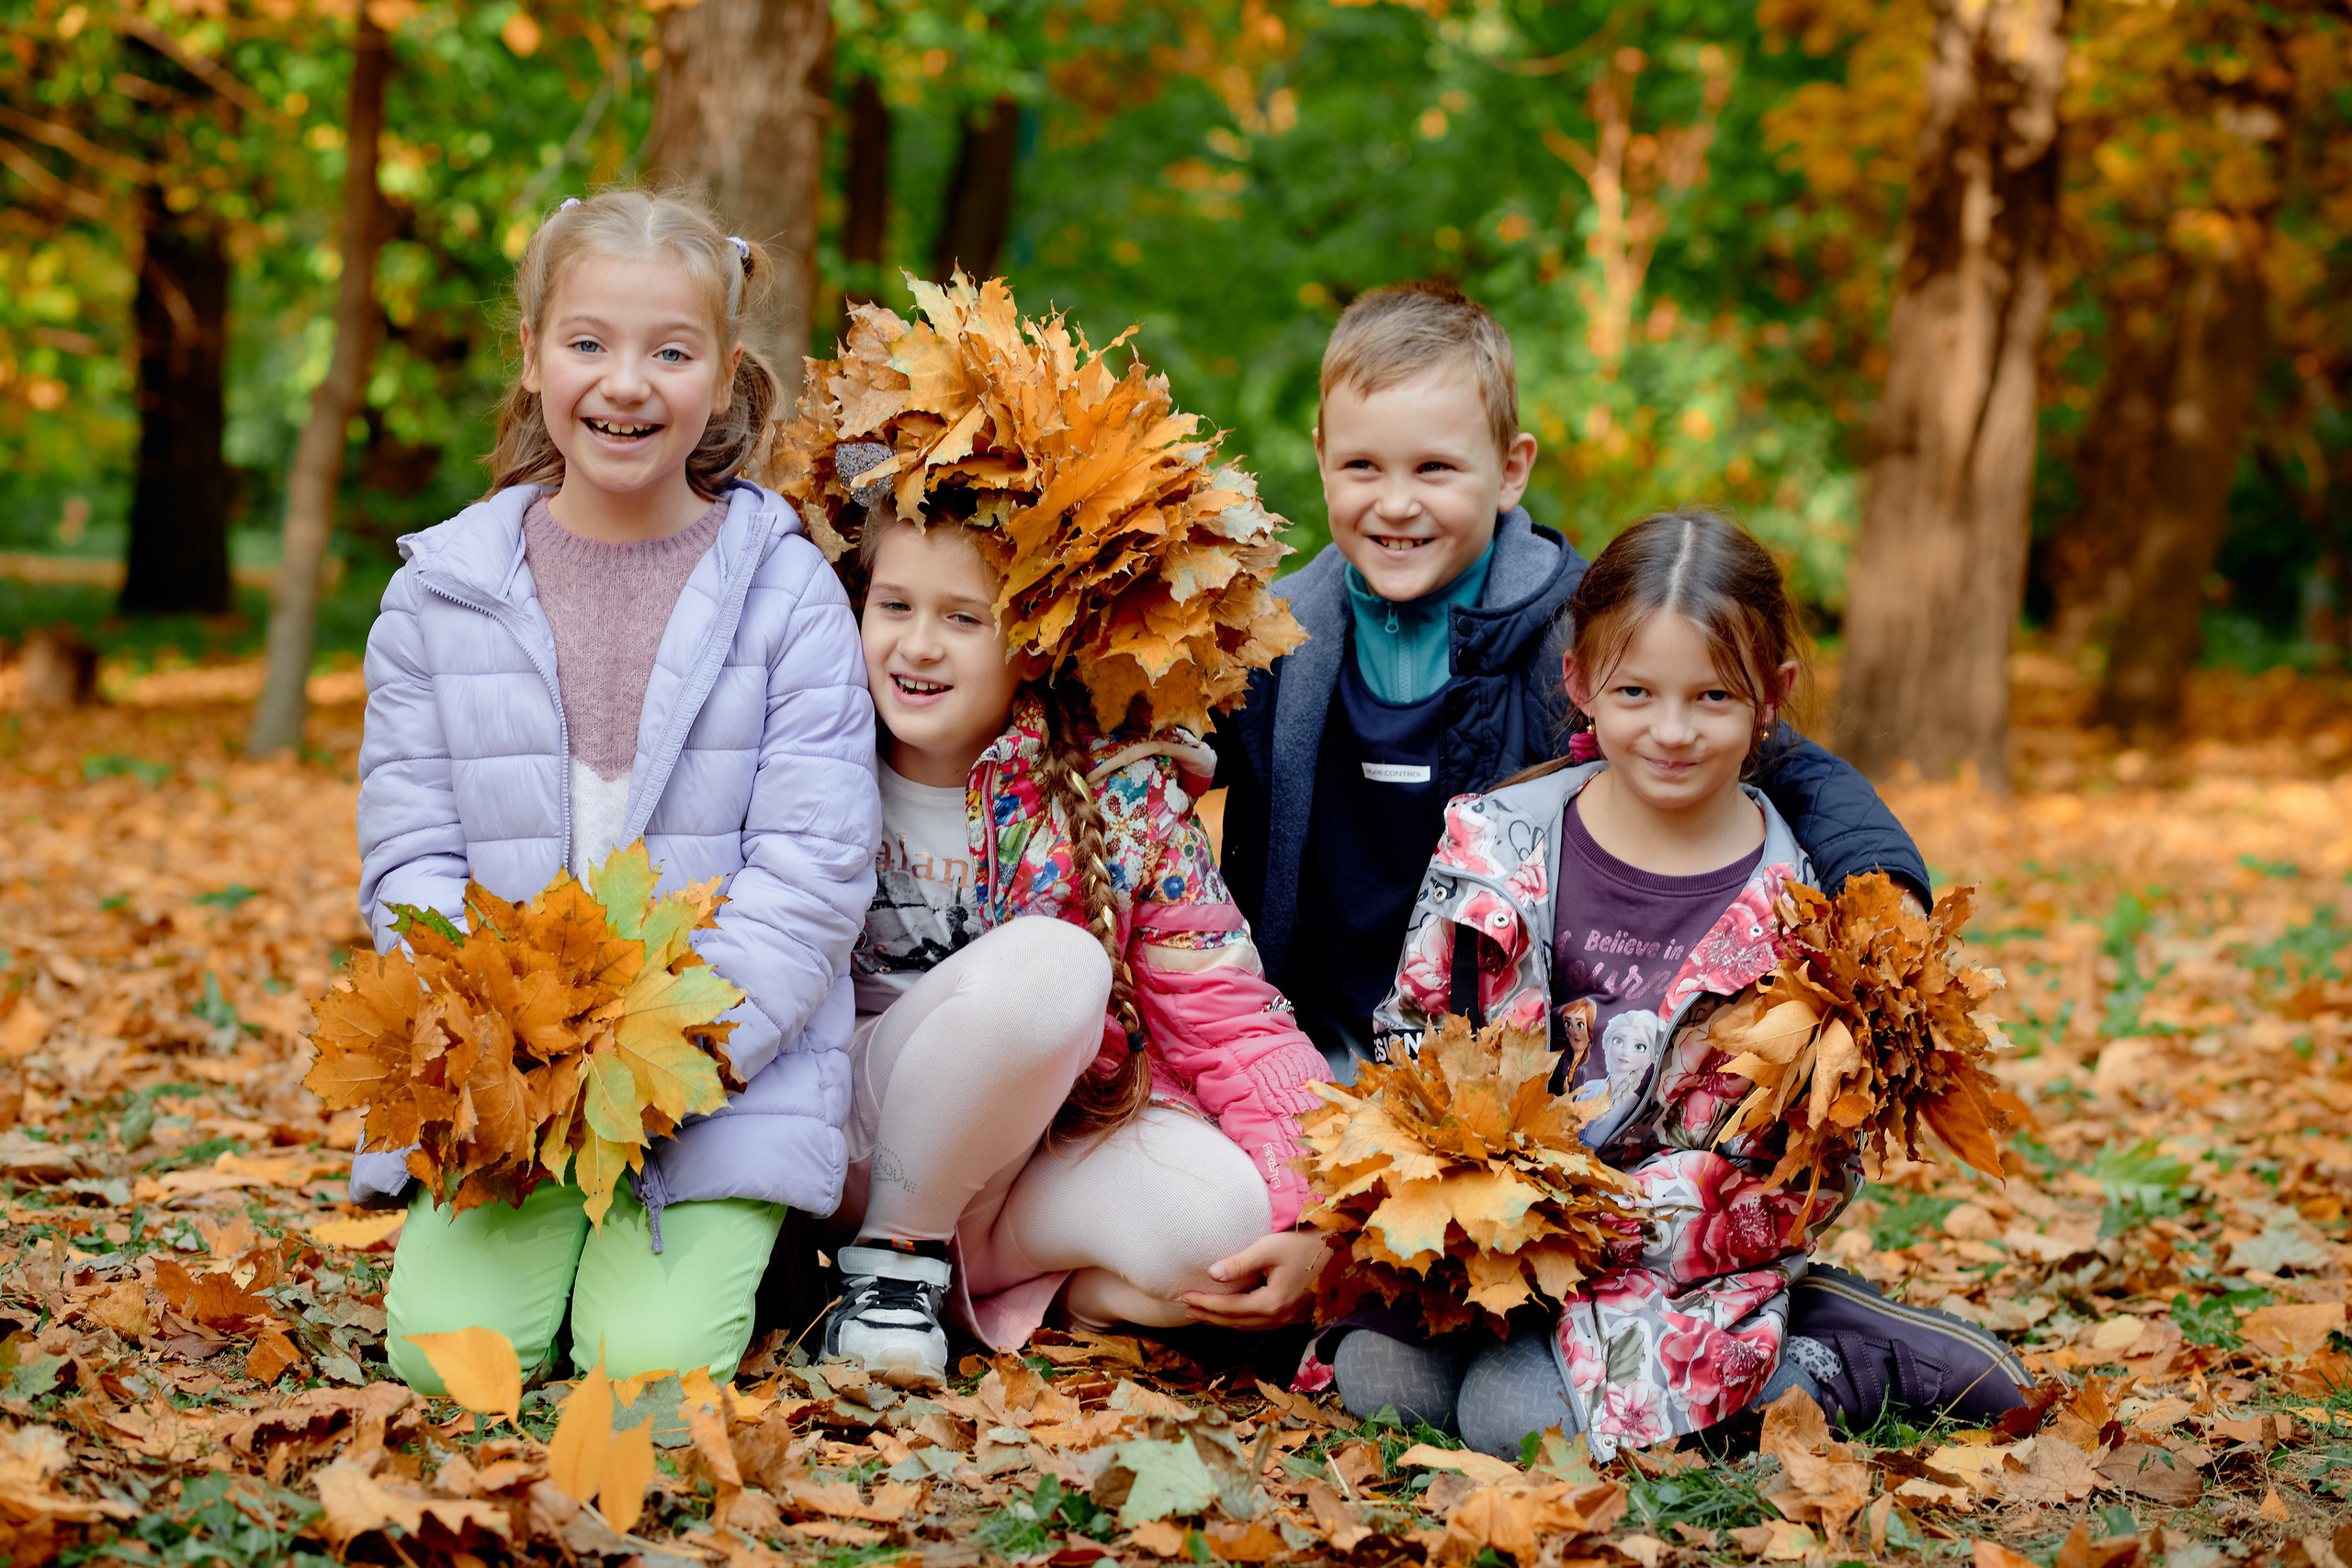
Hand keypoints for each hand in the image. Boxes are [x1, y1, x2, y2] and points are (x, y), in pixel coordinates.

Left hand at [1178, 1230, 1333, 1329]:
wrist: (1339, 1247)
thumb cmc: (1304, 1242)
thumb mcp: (1269, 1248)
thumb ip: (1240, 1263)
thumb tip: (1212, 1274)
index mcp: (1272, 1303)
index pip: (1229, 1308)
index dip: (1205, 1304)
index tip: (1185, 1297)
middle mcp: (1280, 1317)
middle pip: (1237, 1322)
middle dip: (1209, 1315)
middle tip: (1186, 1309)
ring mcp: (1290, 1318)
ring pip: (1249, 1326)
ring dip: (1224, 1321)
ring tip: (1203, 1314)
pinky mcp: (1296, 1314)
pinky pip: (1262, 1323)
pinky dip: (1242, 1321)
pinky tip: (1234, 1315)